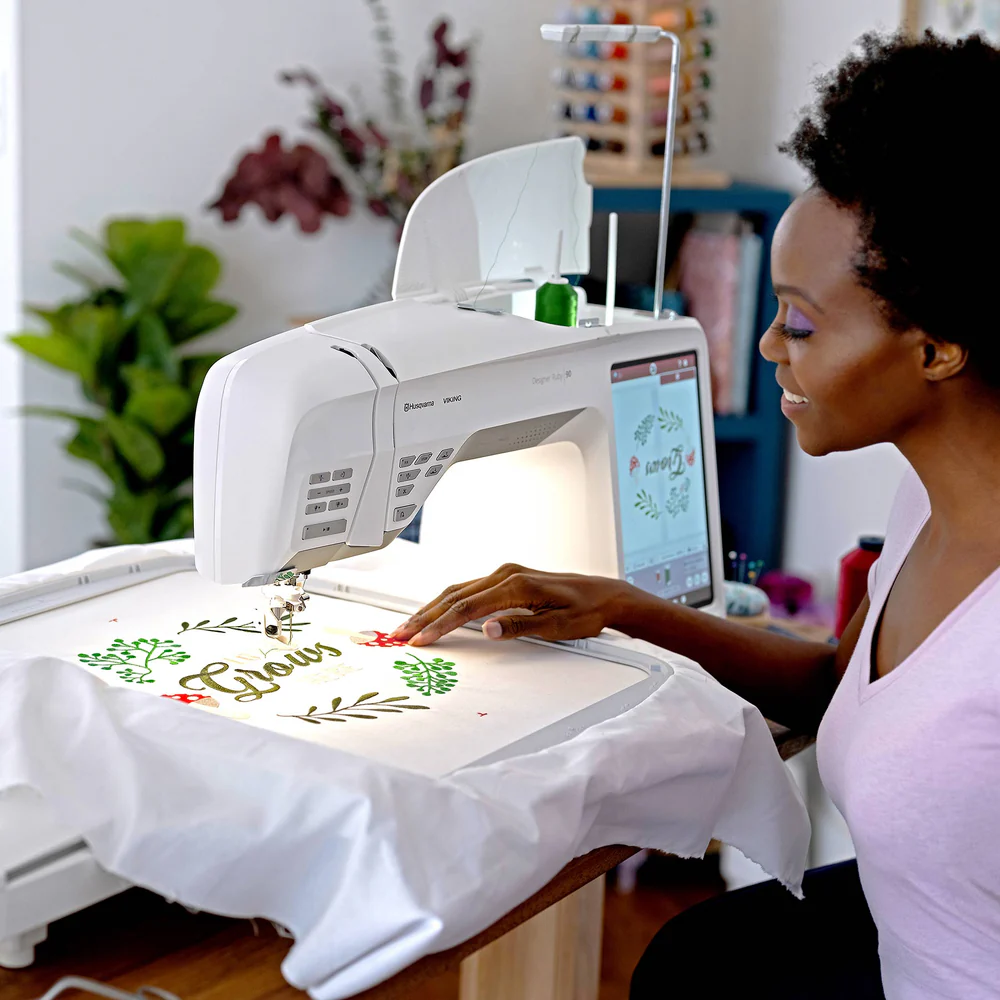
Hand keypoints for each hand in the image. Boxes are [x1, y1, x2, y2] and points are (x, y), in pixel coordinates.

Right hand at [390, 563, 635, 645]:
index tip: (420, 640)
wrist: (606, 596)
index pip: (468, 607)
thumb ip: (521, 627)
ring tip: (409, 625)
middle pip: (455, 595)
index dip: (441, 625)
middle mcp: (507, 574)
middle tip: (399, 634)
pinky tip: (436, 612)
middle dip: (425, 616)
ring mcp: (506, 574)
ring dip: (432, 607)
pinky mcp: (509, 578)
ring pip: (459, 589)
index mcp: (516, 585)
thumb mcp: (558, 626)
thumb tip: (487, 629)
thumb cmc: (586, 613)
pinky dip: (448, 601)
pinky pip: (470, 588)